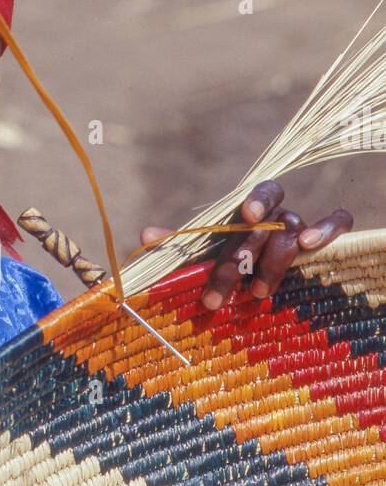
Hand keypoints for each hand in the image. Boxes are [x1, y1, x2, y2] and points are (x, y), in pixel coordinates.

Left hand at [140, 179, 353, 309]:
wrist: (249, 284)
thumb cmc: (222, 263)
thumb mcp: (199, 255)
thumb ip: (177, 245)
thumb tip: (147, 236)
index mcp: (250, 211)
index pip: (263, 192)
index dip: (257, 199)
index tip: (245, 216)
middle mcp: (277, 216)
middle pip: (268, 225)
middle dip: (243, 258)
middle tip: (223, 292)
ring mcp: (299, 228)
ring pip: (293, 234)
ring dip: (274, 264)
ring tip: (256, 293)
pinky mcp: (322, 242)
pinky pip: (338, 223)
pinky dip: (327, 229)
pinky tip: (309, 246)